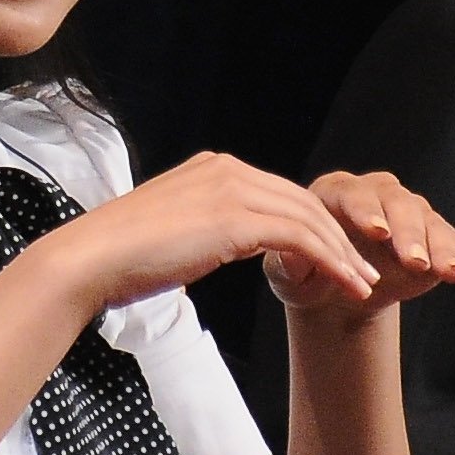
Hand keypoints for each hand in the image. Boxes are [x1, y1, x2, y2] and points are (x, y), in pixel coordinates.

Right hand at [28, 151, 381, 316]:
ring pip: (308, 220)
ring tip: (363, 286)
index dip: (314, 226)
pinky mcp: (234, 218)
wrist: (91, 261)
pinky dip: (330, 262)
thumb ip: (206, 227)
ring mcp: (230, 189)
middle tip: (364, 272)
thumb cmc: (121, 259)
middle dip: (339, 239)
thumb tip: (223, 244)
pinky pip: (300, 239)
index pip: (279, 194)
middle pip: (301, 202)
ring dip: (343, 255)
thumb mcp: (173, 231)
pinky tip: (346, 286)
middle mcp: (226, 169)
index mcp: (212, 168)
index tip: (336, 257)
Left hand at [268, 169, 454, 314]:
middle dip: (409, 234)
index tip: (376, 233)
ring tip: (452, 273)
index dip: (365, 212)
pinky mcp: (436, 242)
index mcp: (338, 192)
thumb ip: (288, 261)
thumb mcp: (287, 271)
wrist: (332, 295)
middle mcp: (379, 197)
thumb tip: (293, 256)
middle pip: (399, 207)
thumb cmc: (304, 274)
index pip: (354, 195)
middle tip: (414, 261)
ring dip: (443, 248)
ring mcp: (412, 217)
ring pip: (432, 224)